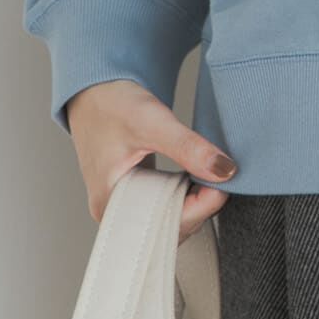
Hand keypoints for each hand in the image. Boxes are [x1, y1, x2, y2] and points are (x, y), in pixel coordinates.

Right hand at [65, 79, 238, 240]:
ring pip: (170, 218)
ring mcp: (125, 204)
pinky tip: (197, 177)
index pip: (165, 224)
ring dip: (195, 201)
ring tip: (210, 175)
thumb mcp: (151, 122)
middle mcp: (116, 212)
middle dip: (201, 207)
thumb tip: (225, 170)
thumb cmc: (111, 105)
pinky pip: (165, 205)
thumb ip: (188, 146)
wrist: (93, 90)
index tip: (224, 184)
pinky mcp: (135, 193)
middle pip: (170, 228)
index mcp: (112, 204)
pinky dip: (185, 194)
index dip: (201, 208)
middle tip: (221, 177)